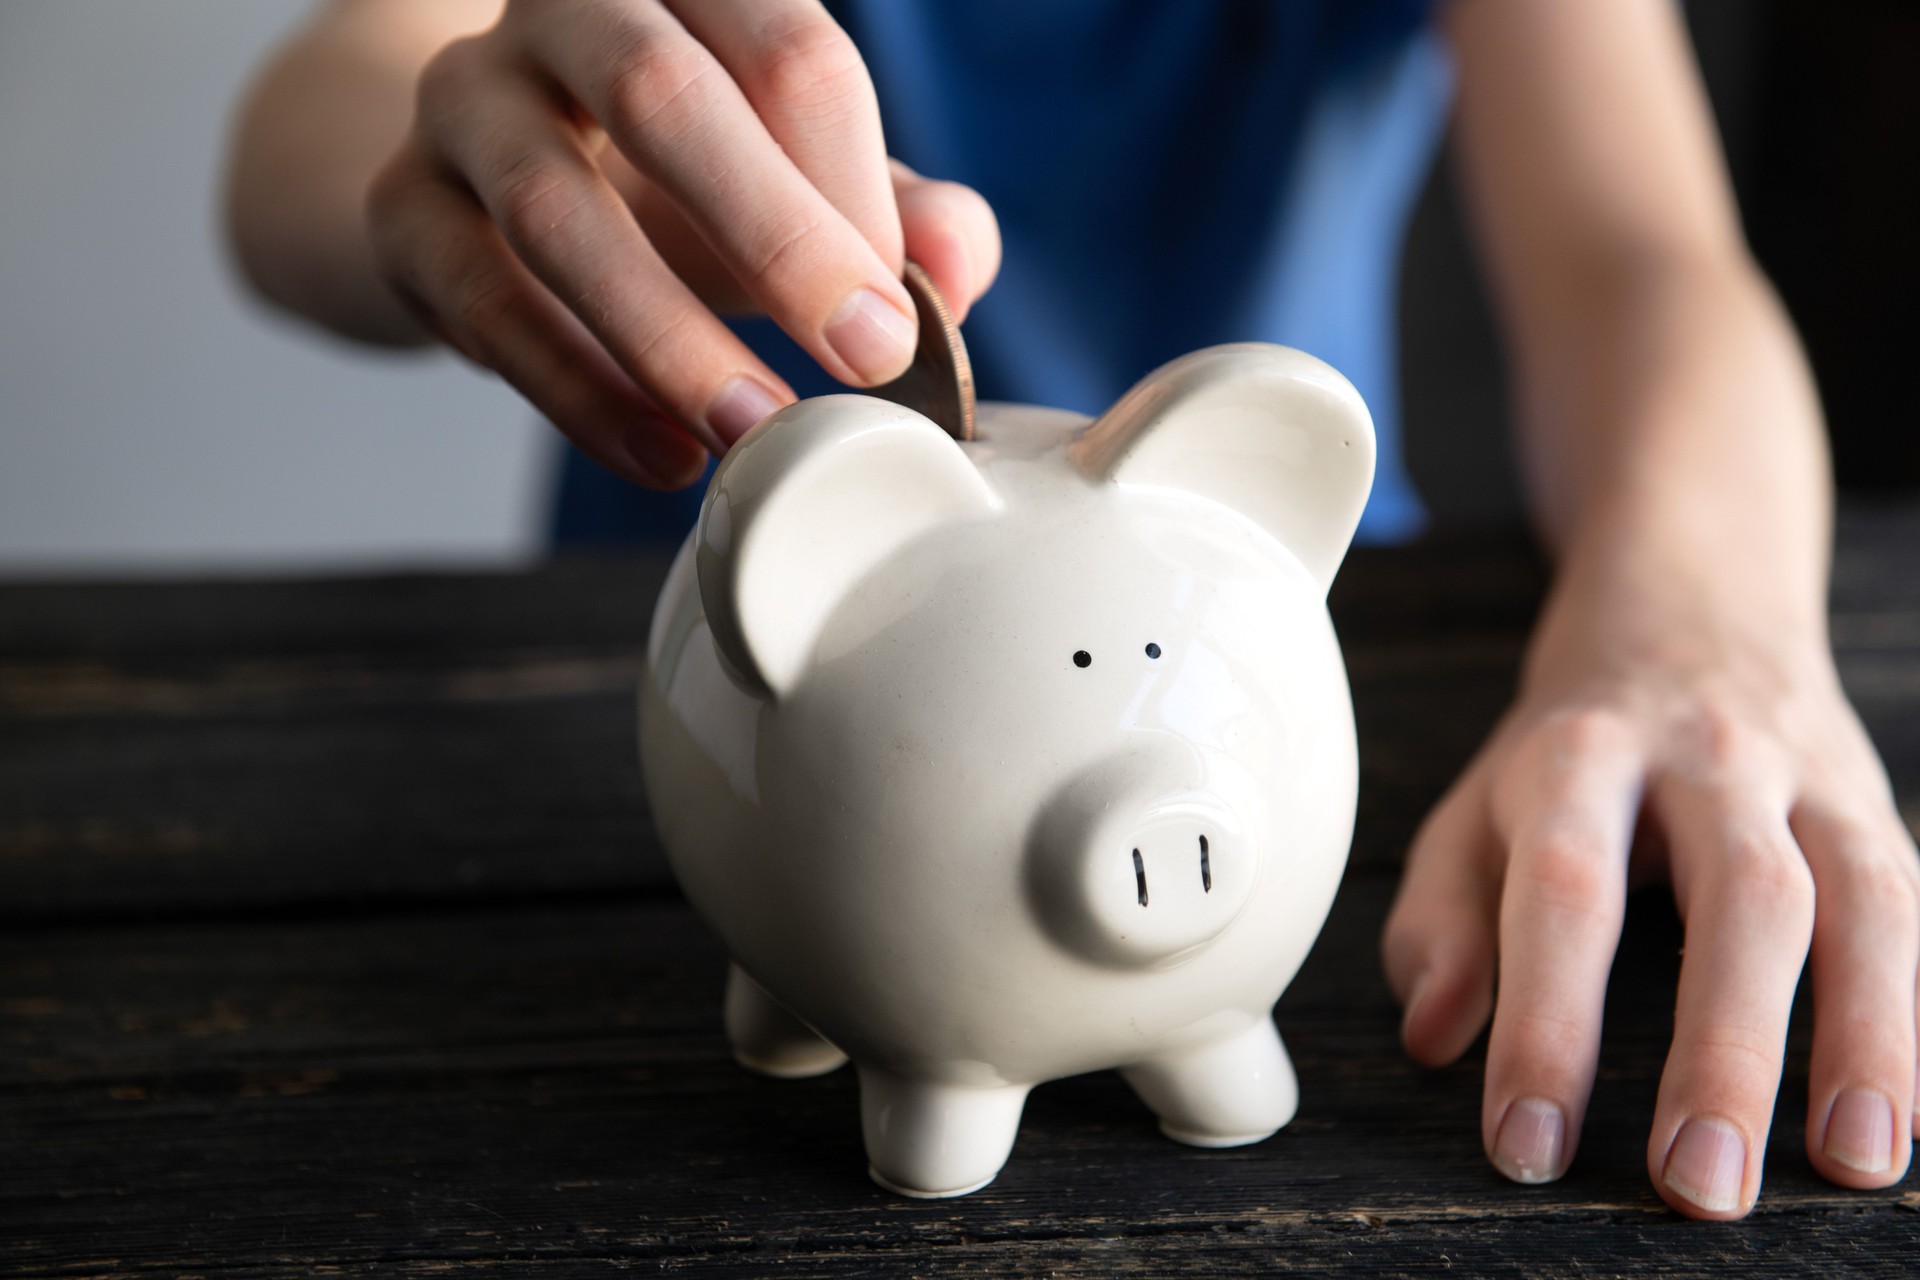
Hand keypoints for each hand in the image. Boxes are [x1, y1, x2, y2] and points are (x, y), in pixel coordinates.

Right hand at [365, 0, 998, 486]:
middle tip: (865, 360)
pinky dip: (578, 393)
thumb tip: (957, 264)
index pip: (786, 48)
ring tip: (756, 434)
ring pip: (552, 207)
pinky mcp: (400, 207)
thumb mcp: (796, 182)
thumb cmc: (677, 177)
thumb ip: (891, 210)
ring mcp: (464, 99)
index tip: (901, 314)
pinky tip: (663, 457)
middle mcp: (566, 9)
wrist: (488, 187)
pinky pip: (482, 301)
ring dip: (668, 338)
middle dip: (779, 239)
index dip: (853, 190)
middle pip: (662, 96)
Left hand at [1382, 573, 1917, 1218]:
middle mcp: (1707, 756)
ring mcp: (1811, 776)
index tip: (1529, 1142)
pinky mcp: (1879, 808)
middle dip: (1725, 1049)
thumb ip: (1442, 919)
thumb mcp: (1475, 805)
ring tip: (1853, 1163)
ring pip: (1862, 897)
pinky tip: (1906, 1113)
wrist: (1691, 600)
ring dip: (1866, 1036)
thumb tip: (1435, 1037)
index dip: (1546, 1022)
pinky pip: (1916, 905)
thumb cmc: (1569, 742)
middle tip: (1698, 1185)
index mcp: (1580, 754)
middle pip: (1739, 897)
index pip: (1564, 892)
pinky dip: (1918, 1011)